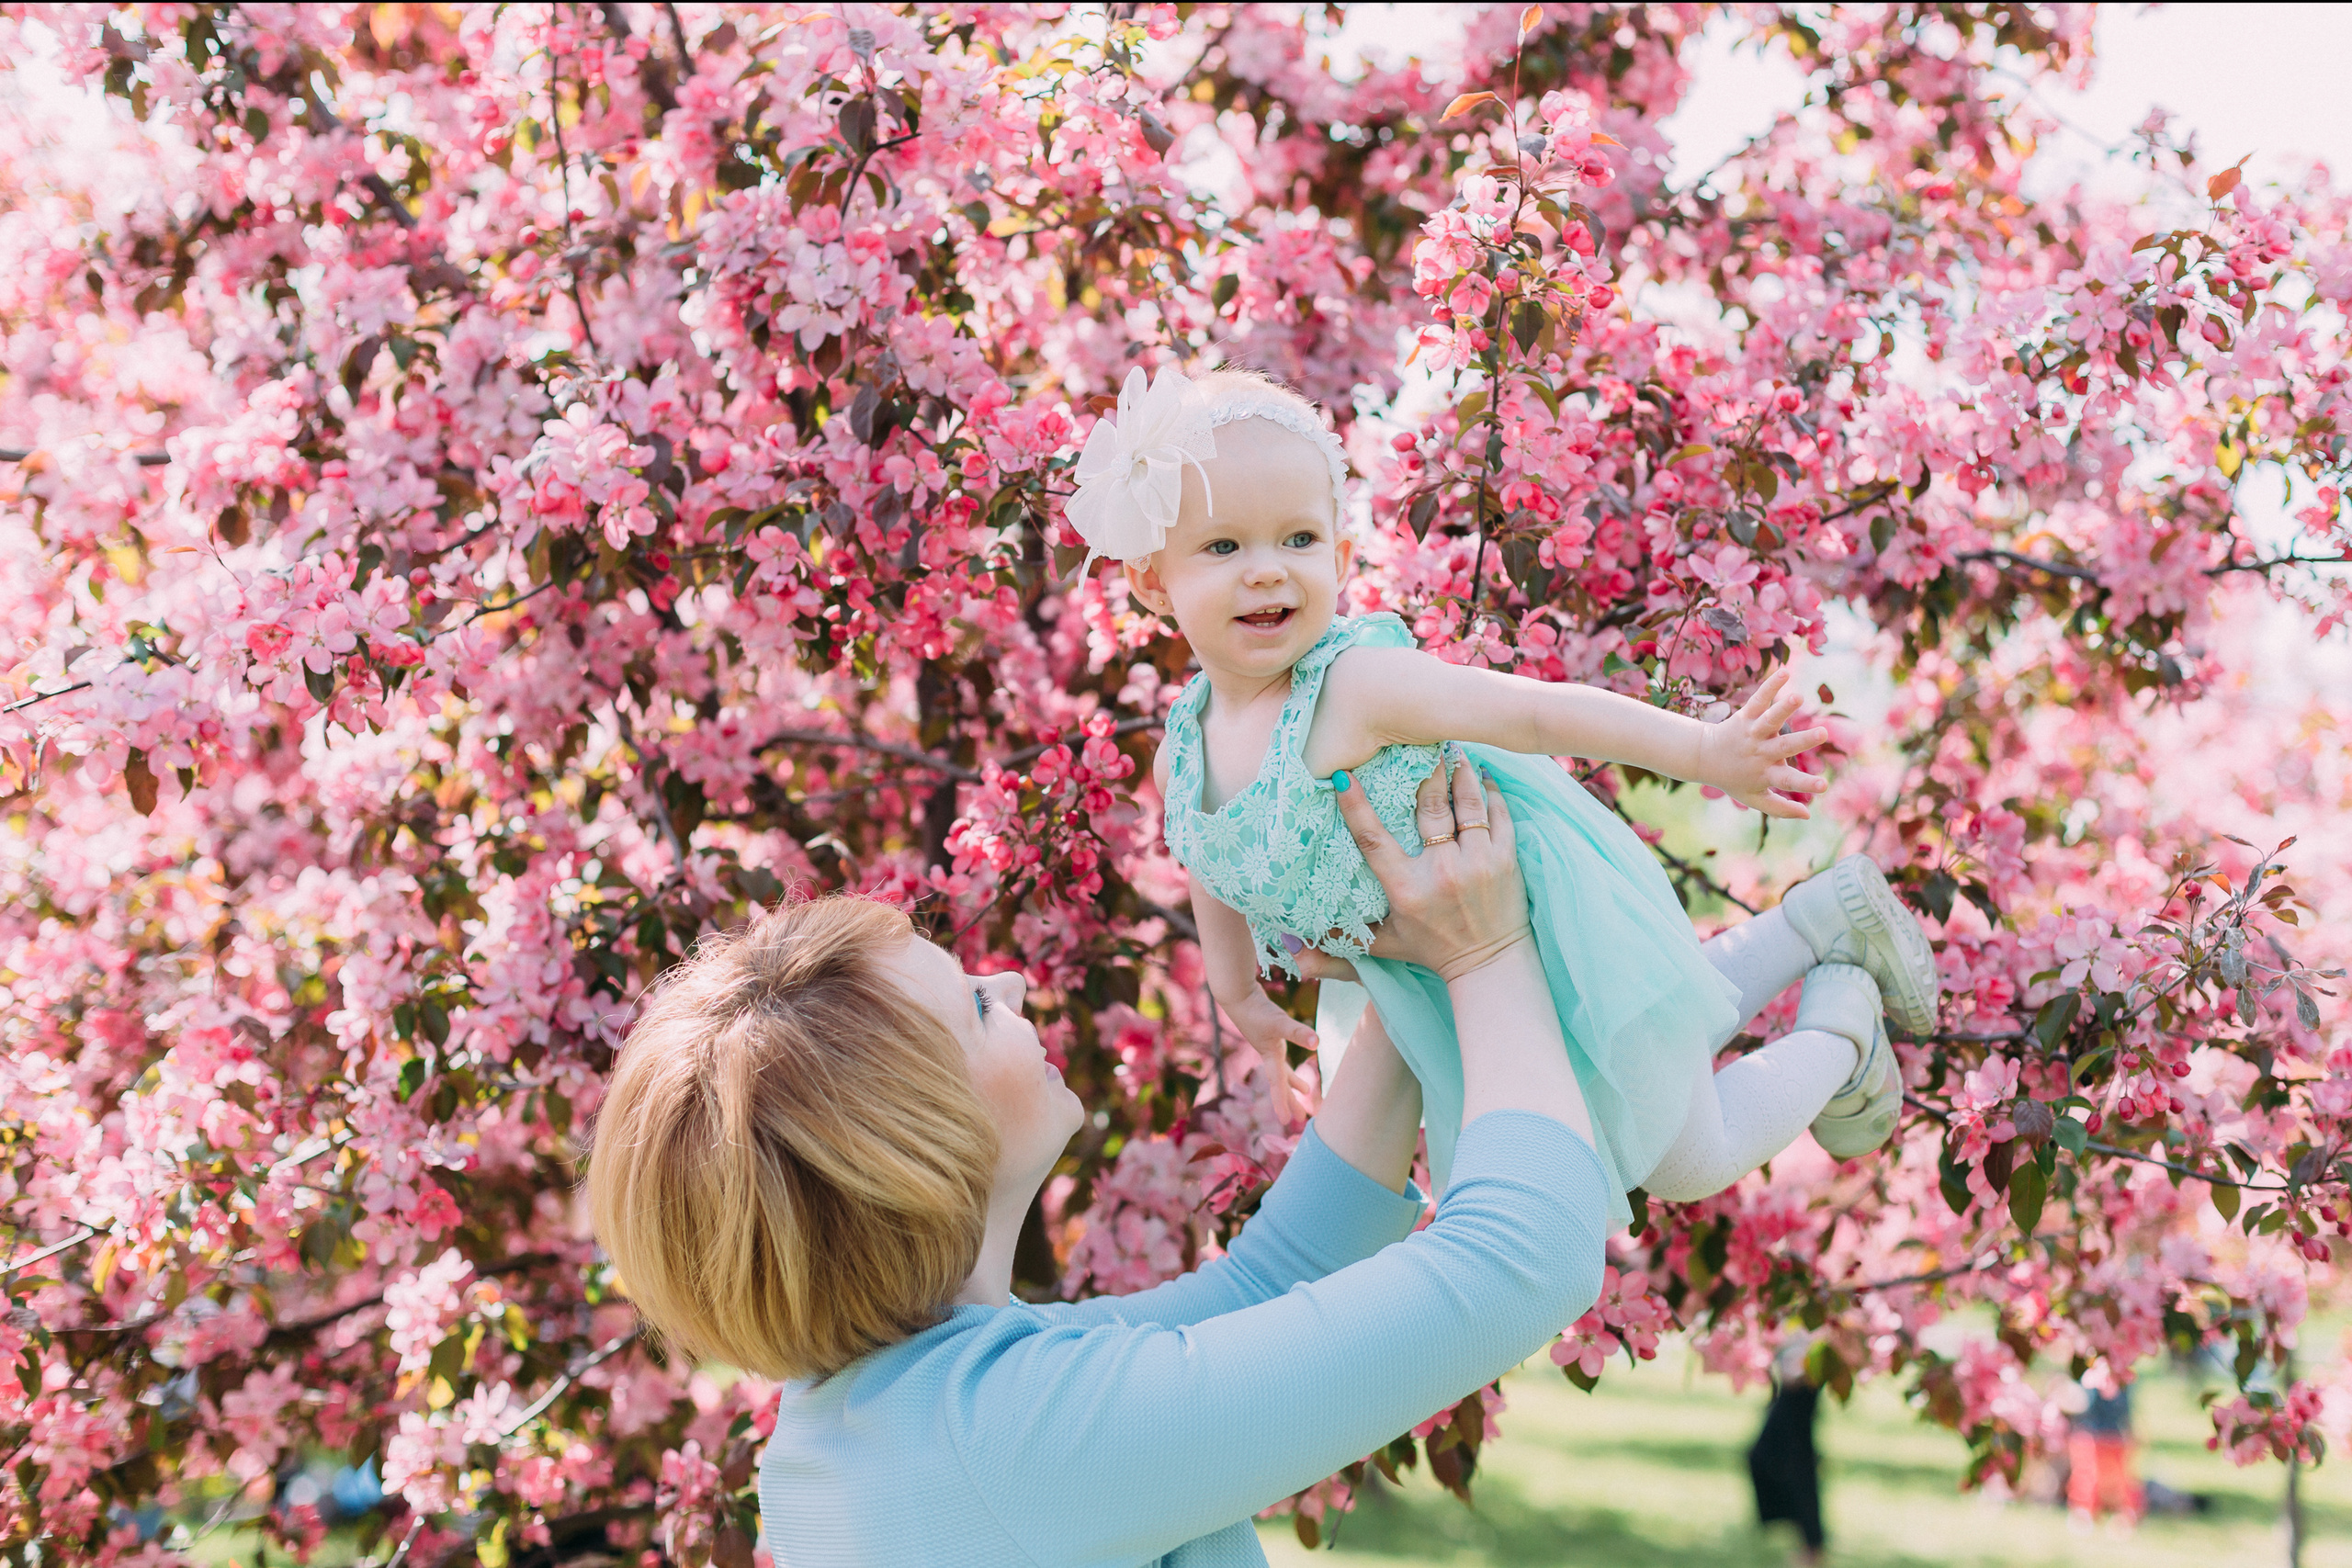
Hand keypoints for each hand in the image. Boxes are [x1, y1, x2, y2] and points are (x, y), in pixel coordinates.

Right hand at [1224, 986, 1315, 1125]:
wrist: (1237, 993)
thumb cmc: (1256, 1010)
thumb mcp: (1279, 1022)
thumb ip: (1297, 1032)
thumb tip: (1317, 1043)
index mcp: (1270, 1057)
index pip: (1278, 1085)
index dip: (1282, 1103)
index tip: (1286, 1121)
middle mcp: (1269, 1054)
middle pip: (1281, 1083)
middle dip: (1291, 1100)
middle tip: (1301, 1118)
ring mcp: (1268, 1045)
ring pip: (1282, 1070)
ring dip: (1292, 1082)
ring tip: (1305, 1091)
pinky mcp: (1270, 1034)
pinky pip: (1281, 1056)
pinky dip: (1289, 1062)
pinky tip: (1297, 1054)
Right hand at [1329, 749, 1532, 981]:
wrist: (1490, 967)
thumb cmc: (1432, 951)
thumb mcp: (1383, 945)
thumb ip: (1340, 944)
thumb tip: (1294, 951)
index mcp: (1406, 889)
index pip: (1374, 840)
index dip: (1357, 807)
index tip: (1345, 776)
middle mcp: (1441, 872)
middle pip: (1428, 807)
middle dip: (1423, 771)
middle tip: (1419, 743)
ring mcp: (1477, 863)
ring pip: (1466, 803)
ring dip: (1458, 772)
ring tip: (1452, 749)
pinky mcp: (1505, 860)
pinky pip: (1499, 814)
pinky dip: (1491, 791)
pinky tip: (1483, 775)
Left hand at [1697, 666, 1829, 818]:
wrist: (1703, 757)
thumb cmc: (1734, 779)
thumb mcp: (1754, 797)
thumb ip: (1780, 808)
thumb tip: (1808, 816)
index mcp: (1765, 773)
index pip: (1787, 781)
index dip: (1805, 785)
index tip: (1823, 787)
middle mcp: (1759, 752)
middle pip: (1783, 747)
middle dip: (1802, 741)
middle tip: (1822, 733)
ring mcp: (1752, 732)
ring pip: (1769, 720)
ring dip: (1783, 708)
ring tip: (1798, 697)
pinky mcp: (1746, 715)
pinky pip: (1759, 699)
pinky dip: (1771, 685)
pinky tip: (1785, 671)